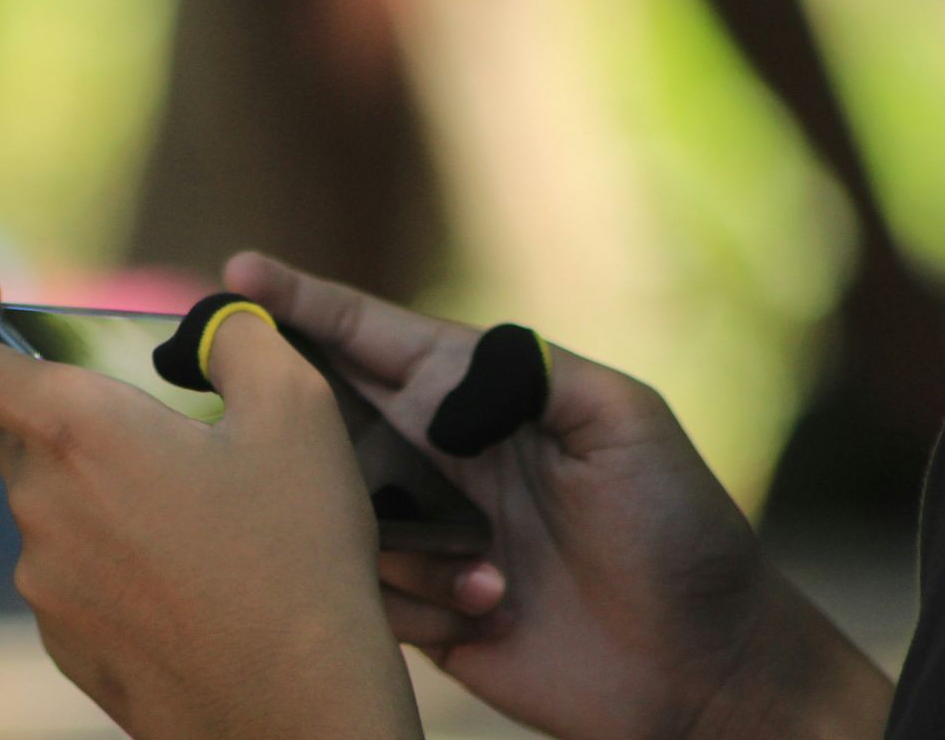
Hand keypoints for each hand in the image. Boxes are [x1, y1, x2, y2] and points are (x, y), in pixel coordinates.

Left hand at [0, 275, 425, 739]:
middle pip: (14, 426)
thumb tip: (215, 328)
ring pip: (48, 501)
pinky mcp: (63, 642)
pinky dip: (113, 552)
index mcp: (75, 432)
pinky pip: (70, 568)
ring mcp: (43, 583)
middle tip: (158, 420)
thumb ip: (240, 339)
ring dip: (101, 486)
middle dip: (68, 405)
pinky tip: (190, 575)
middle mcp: (38, 505)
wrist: (298, 709)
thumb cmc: (298, 554)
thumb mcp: (299, 411)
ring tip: (201, 512)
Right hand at [224, 252, 893, 739]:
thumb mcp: (625, 421)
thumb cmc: (680, 533)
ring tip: (488, 562)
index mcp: (481, 401)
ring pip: (332, 505)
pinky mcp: (419, 611)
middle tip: (240, 391)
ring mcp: (425, 534)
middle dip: (285, 396)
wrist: (703, 670)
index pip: (377, 340)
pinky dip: (412, 596)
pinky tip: (490, 610)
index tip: (240, 273)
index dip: (308, 304)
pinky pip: (363, 589)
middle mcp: (439, 458)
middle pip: (328, 409)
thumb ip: (529, 372)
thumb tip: (430, 384)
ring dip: (386, 528)